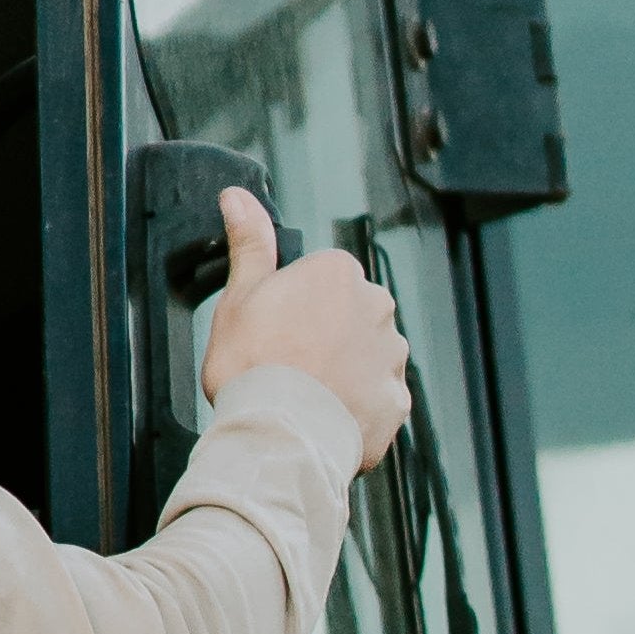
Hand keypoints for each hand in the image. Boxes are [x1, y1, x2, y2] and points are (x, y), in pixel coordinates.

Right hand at [200, 187, 411, 467]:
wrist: (278, 436)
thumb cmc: (254, 368)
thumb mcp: (239, 298)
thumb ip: (249, 244)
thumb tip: (238, 197)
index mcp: (338, 273)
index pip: (321, 282)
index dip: (294, 310)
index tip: (275, 334)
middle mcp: (376, 306)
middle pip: (349, 317)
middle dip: (325, 338)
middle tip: (287, 367)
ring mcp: (390, 355)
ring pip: (367, 357)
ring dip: (344, 373)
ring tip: (306, 398)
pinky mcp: (396, 400)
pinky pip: (377, 400)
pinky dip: (357, 409)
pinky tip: (325, 418)